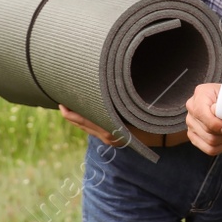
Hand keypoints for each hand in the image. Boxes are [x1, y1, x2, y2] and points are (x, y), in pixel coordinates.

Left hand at [58, 105, 186, 148]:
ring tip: (68, 103)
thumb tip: (103, 81)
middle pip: (80, 125)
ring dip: (76, 117)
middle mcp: (107, 137)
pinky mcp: (109, 139)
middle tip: (60, 100)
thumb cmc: (147, 115)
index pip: (83, 121)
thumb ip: (118, 99)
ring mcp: (108, 140)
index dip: (70, 113)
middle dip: (69, 113)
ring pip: (85, 128)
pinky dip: (84, 121)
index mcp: (111, 129)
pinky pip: (92, 129)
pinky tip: (81, 110)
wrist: (161, 135)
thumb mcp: (133, 106)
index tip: (62, 102)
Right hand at [186, 82, 221, 155]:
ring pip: (209, 141)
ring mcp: (191, 122)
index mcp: (201, 93)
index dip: (216, 124)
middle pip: (207, 130)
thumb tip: (220, 119)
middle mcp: (192, 107)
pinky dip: (221, 147)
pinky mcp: (193, 135)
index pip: (201, 113)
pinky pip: (208, 149)